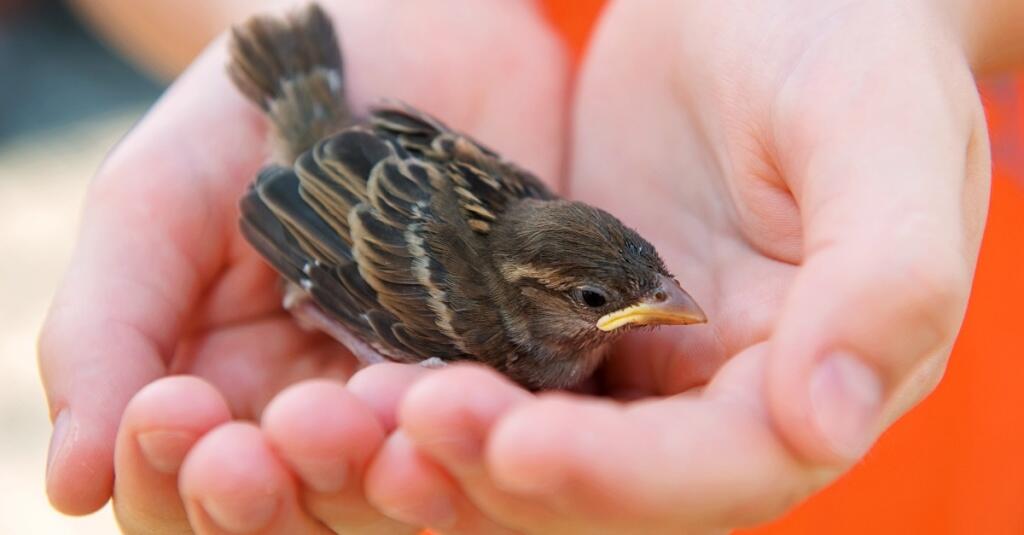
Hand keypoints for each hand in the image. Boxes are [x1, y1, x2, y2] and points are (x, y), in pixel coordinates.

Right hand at [38, 1, 567, 531]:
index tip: (175, 416)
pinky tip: (471, 404)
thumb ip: (108, 326)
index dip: (174, 482)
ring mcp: (426, 401)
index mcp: (228, 401)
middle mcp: (330, 421)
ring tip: (382, 423)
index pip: (187, 495)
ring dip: (392, 478)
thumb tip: (68, 483)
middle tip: (302, 426)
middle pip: (306, 512)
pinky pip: (507, 428)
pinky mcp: (518, 370)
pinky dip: (490, 432)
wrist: (409, 37)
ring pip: (407, 489)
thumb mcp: (160, 200)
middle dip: (294, 487)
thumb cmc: (261, 116)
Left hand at [375, 0, 991, 531]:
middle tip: (404, 422)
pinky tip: (366, 370)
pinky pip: (505, 374)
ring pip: (547, 443)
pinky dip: (439, 385)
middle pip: (617, 483)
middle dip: (508, 468)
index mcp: (825, 371)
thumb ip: (887, 274)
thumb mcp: (880, 127)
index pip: (726, 467)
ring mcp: (644, 360)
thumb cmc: (844, 36)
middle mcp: (730, 393)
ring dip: (454, 445)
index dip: (624, 476)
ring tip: (360, 411)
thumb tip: (829, 424)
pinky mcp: (574, 318)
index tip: (520, 446)